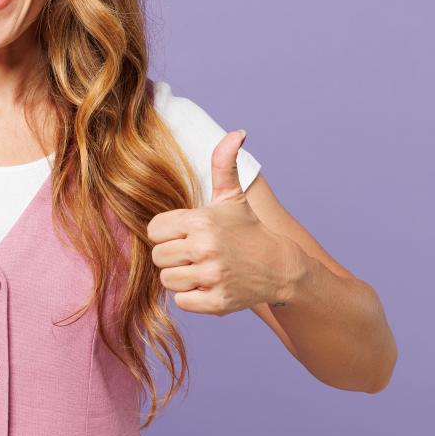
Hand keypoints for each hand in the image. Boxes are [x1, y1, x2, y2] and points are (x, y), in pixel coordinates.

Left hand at [147, 130, 292, 315]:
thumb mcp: (233, 197)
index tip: (185, 234)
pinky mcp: (217, 302)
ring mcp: (212, 277)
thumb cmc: (247, 230)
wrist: (280, 267)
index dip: (167, 233)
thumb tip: (237, 133)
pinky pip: (182, 301)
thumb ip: (224, 163)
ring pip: (167, 280)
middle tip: (194, 254)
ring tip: (201, 269)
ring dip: (181, 277)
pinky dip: (192, 297)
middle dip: (173, 257)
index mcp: (200, 221)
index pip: (154, 231)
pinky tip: (208, 285)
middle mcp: (205, 248)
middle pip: (158, 257)